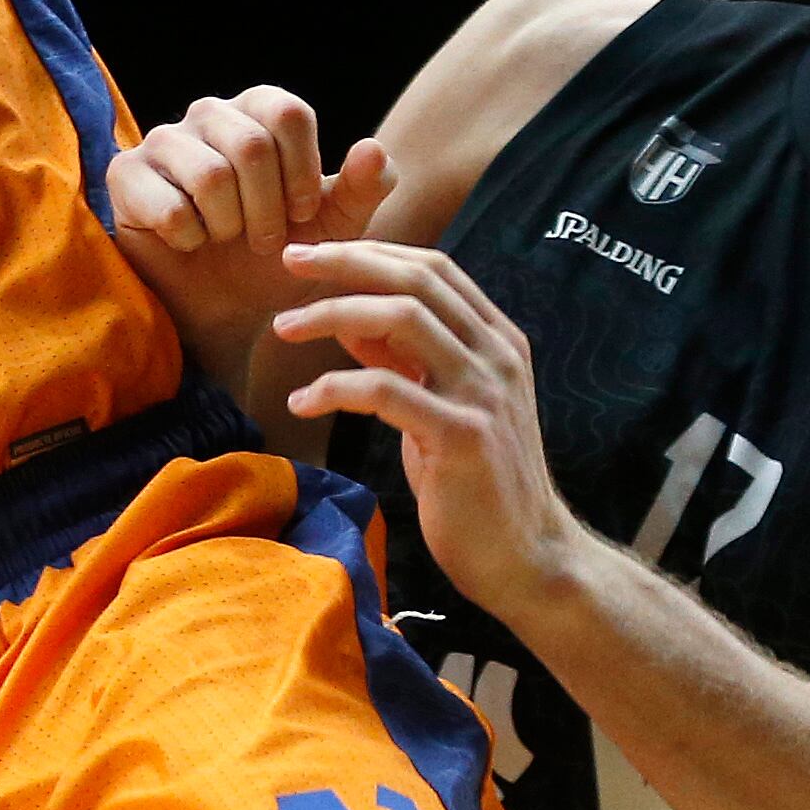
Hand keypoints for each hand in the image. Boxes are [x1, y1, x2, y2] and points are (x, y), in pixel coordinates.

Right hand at [104, 87, 390, 364]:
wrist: (224, 306)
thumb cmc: (279, 256)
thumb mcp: (334, 228)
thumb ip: (365, 189)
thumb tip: (374, 149)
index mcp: (259, 111)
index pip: (289, 114)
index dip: (304, 174)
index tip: (302, 213)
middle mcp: (209, 113)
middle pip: (251, 144)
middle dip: (267, 209)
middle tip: (265, 240)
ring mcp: (162, 140)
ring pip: (210, 175)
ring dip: (229, 226)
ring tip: (226, 240)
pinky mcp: (124, 174)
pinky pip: (169, 207)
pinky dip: (190, 239)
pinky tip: (189, 243)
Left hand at [277, 239, 594, 617]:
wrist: (527, 558)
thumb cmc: (476, 482)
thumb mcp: (439, 407)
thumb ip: (402, 361)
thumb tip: (347, 319)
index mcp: (498, 340)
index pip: (434, 267)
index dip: (371, 251)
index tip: (314, 253)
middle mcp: (498, 356)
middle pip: (416, 278)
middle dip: (346, 261)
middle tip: (290, 261)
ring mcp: (484, 393)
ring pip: (401, 317)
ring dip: (332, 314)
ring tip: (283, 329)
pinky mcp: (462, 436)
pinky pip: (385, 390)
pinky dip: (334, 388)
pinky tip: (301, 404)